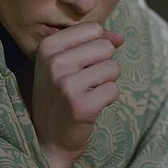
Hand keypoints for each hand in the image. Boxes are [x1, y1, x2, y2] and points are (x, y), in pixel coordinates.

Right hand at [32, 22, 123, 167]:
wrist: (47, 139)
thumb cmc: (60, 95)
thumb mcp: (65, 63)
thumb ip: (92, 43)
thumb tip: (120, 37)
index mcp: (47, 46)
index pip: (93, 29)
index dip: (95, 47)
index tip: (79, 64)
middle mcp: (54, 63)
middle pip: (106, 47)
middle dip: (102, 65)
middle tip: (84, 82)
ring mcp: (66, 85)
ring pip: (113, 68)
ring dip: (106, 82)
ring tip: (86, 93)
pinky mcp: (81, 106)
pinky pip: (114, 90)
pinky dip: (107, 99)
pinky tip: (90, 106)